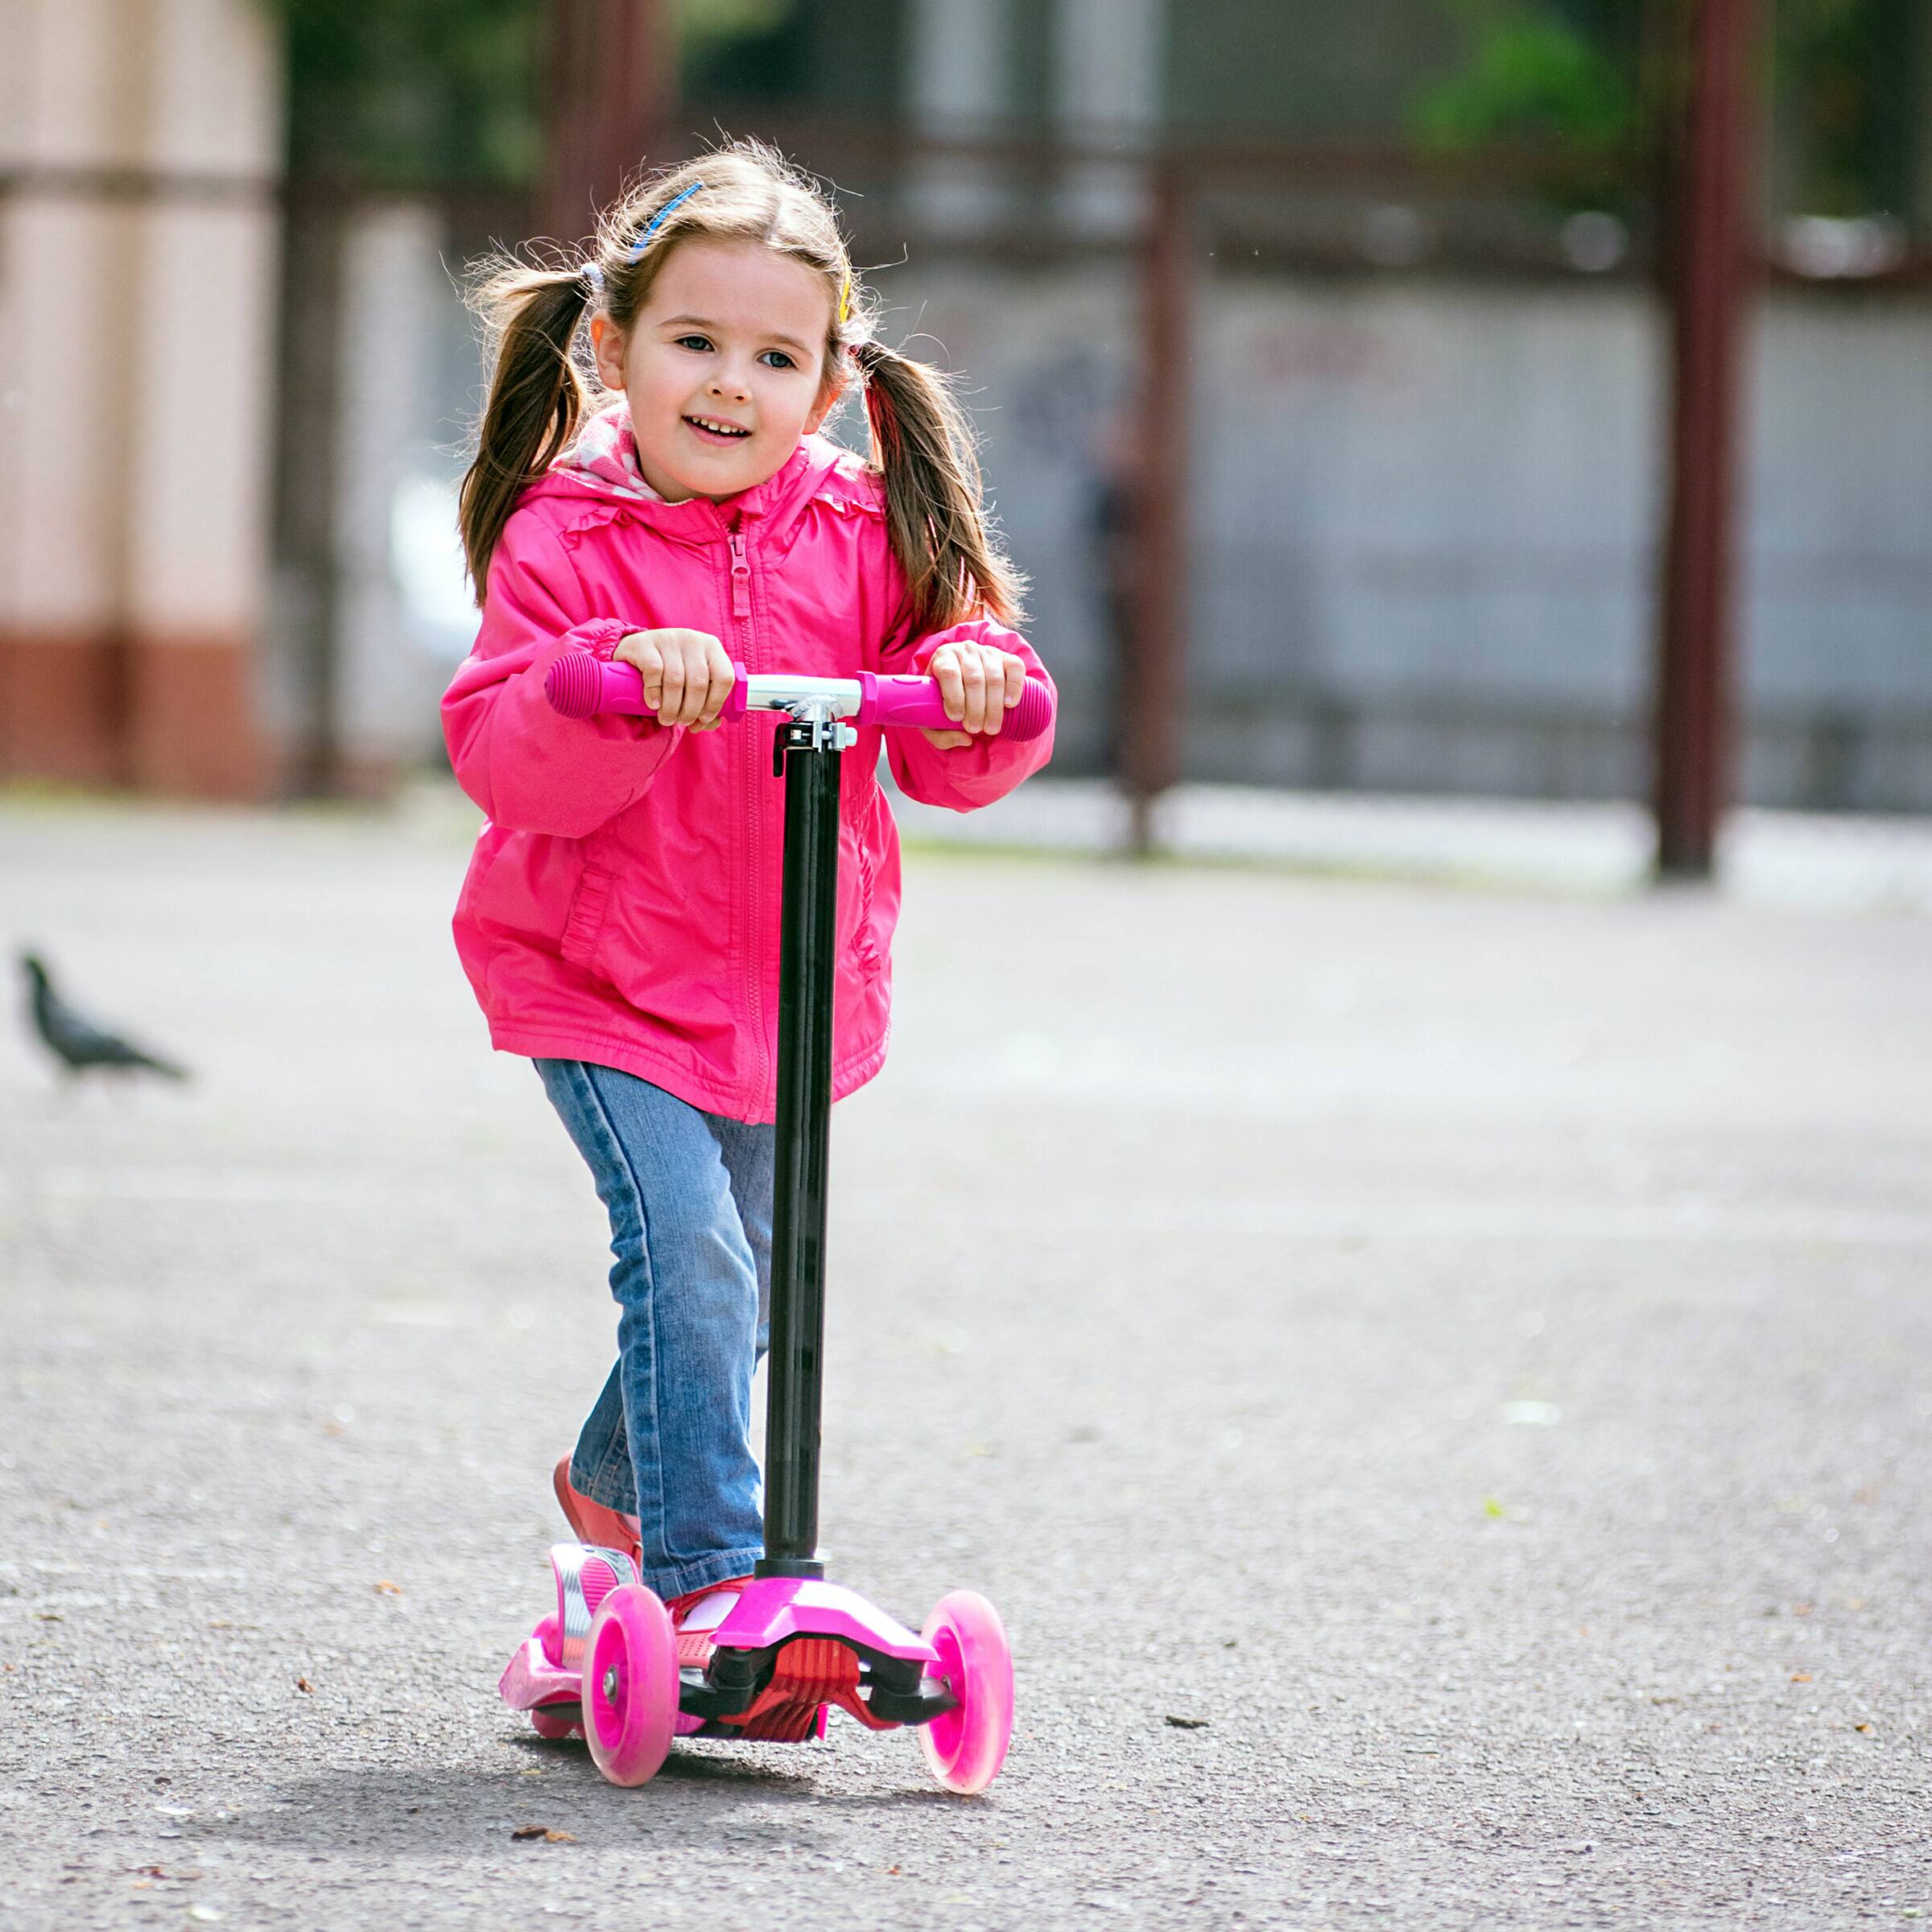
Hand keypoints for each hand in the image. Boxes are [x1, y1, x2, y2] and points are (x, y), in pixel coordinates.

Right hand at [613, 629, 734, 729]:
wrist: (637, 651)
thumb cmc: (672, 672)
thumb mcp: (693, 683)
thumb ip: (706, 703)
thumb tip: (709, 723)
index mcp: (713, 648)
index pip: (725, 677)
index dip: (715, 703)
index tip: (703, 719)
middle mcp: (693, 640)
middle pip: (699, 683)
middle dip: (690, 710)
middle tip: (681, 722)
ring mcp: (669, 639)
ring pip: (676, 680)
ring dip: (672, 707)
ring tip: (666, 719)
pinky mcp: (644, 643)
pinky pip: (654, 671)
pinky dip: (654, 693)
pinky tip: (654, 704)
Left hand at [919, 640, 1027, 749]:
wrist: (964, 686)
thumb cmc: (945, 703)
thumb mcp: (933, 720)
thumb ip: (941, 735)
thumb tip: (965, 739)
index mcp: (943, 658)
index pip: (949, 672)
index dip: (954, 696)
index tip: (956, 718)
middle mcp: (965, 651)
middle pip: (974, 678)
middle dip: (976, 708)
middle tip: (975, 729)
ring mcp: (988, 653)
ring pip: (994, 678)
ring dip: (994, 707)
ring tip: (991, 728)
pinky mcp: (1007, 658)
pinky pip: (1015, 668)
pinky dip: (1014, 687)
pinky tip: (1009, 705)